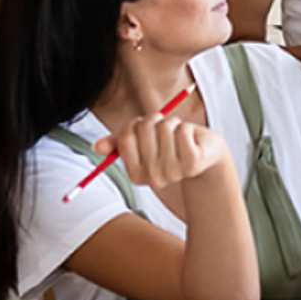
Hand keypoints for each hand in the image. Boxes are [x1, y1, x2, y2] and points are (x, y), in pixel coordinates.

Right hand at [93, 117, 227, 190]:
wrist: (204, 154)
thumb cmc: (169, 145)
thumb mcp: (142, 143)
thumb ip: (118, 144)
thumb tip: (96, 147)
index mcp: (137, 176)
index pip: (125, 138)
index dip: (136, 125)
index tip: (146, 129)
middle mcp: (154, 179)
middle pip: (144, 129)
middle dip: (155, 121)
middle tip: (165, 128)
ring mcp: (174, 173)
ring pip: (165, 127)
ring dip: (173, 124)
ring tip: (179, 135)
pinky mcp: (193, 163)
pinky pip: (183, 131)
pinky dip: (187, 128)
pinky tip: (191, 139)